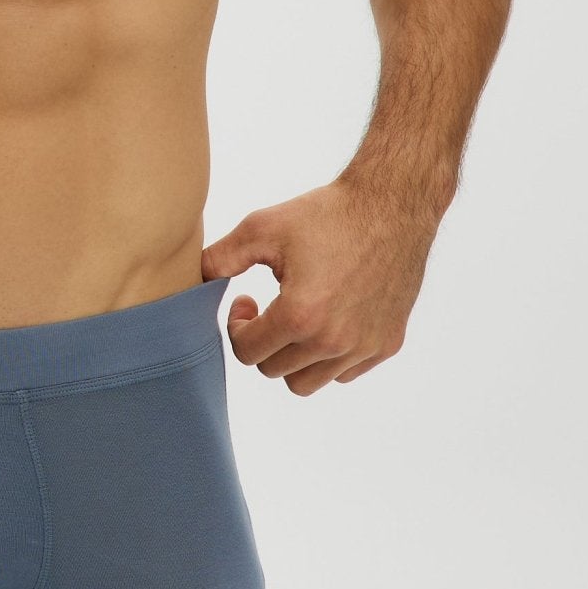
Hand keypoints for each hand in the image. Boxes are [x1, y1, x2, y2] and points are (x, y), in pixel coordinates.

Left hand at [200, 177, 436, 393]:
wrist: (391, 205)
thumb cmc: (326, 214)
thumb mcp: (262, 227)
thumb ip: (221, 259)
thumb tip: (196, 280)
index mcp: (300, 315)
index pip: (247, 353)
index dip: (237, 327)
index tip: (246, 301)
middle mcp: (334, 341)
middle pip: (274, 370)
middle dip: (261, 341)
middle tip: (265, 308)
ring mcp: (364, 347)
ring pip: (308, 382)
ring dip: (292, 357)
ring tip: (294, 319)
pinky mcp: (387, 344)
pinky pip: (343, 373)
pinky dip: (327, 357)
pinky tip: (326, 318)